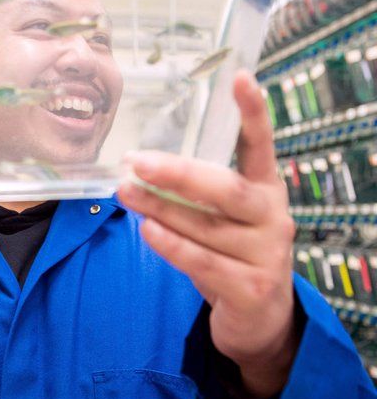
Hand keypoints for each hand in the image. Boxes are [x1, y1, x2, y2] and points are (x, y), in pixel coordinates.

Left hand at [118, 70, 297, 398]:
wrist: (260, 321)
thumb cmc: (232, 257)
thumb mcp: (225, 221)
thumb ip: (198, 197)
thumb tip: (140, 170)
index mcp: (266, 192)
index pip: (261, 147)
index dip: (253, 113)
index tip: (240, 77)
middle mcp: (272, 219)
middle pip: (225, 188)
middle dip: (178, 173)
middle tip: (137, 162)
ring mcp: (266, 255)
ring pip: (206, 226)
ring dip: (161, 208)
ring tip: (126, 193)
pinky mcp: (250, 289)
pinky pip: (202, 262)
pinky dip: (172, 245)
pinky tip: (147, 231)